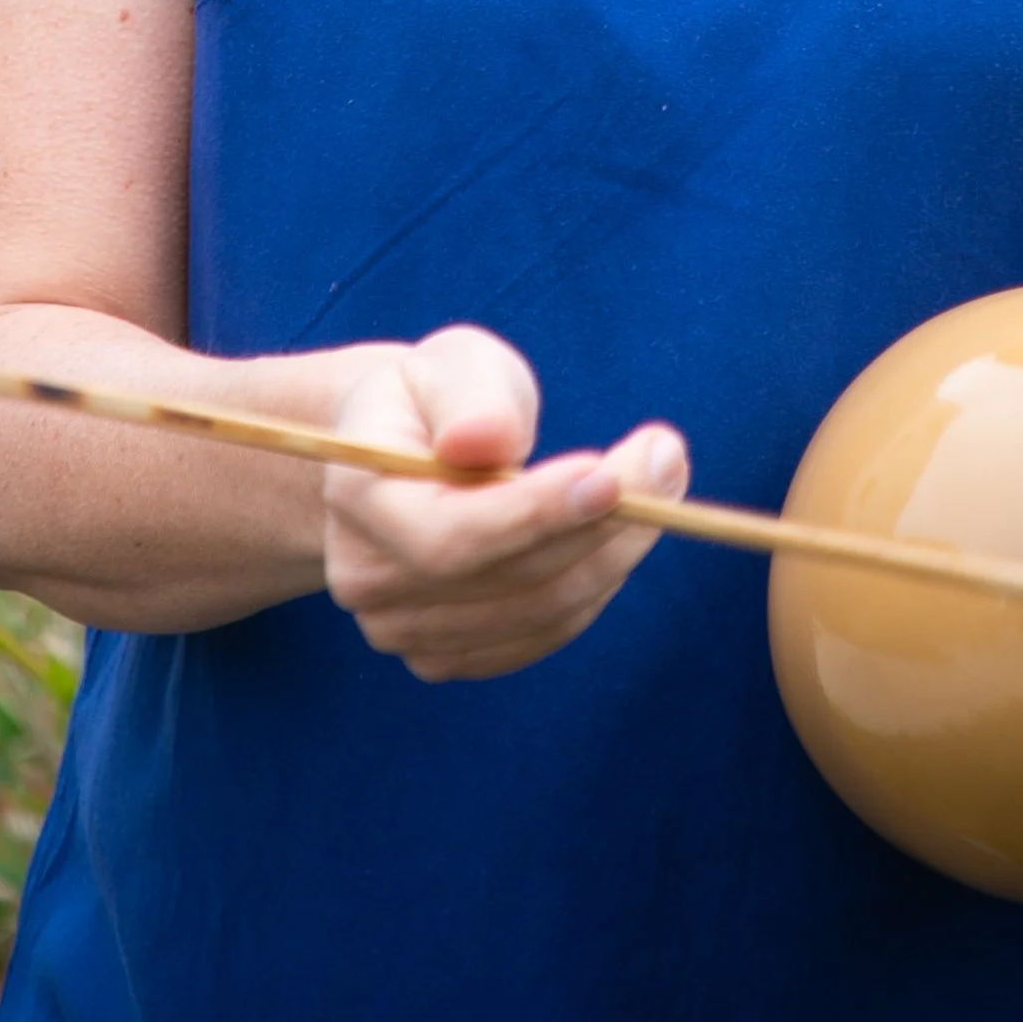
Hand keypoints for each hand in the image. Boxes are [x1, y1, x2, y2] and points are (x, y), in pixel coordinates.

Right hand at [321, 326, 689, 682]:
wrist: (408, 450)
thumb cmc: (441, 397)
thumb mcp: (454, 365)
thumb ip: (471, 397)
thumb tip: (484, 441)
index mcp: (356, 496)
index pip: (452, 535)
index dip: (536, 514)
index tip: (610, 475)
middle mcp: (365, 577)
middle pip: (507, 578)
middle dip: (601, 523)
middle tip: (666, 458)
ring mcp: (400, 628)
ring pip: (539, 610)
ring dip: (614, 552)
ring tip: (658, 482)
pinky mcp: (443, 655)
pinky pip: (543, 633)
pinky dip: (594, 584)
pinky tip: (614, 532)